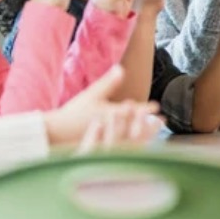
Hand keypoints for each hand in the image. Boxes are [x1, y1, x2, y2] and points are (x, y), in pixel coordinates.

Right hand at [44, 65, 162, 148]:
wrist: (56, 133)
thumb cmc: (73, 114)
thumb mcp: (91, 95)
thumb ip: (108, 83)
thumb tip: (121, 68)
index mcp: (112, 115)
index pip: (134, 111)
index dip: (146, 109)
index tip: (157, 107)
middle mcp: (113, 130)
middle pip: (137, 127)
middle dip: (150, 124)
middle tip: (163, 122)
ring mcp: (110, 142)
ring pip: (133, 139)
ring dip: (145, 136)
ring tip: (155, 134)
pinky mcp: (105, 150)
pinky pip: (124, 150)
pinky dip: (134, 147)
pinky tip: (139, 147)